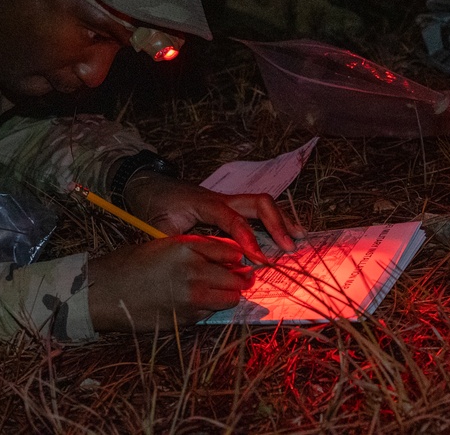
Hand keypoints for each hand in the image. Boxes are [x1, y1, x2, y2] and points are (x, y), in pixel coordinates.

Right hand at [87, 235, 253, 329]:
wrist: (106, 292)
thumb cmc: (132, 264)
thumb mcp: (165, 245)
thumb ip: (196, 248)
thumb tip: (229, 256)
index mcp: (186, 247)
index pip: (231, 250)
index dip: (237, 256)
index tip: (237, 259)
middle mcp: (194, 271)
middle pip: (237, 277)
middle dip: (239, 277)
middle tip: (239, 277)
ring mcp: (192, 297)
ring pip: (231, 298)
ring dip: (228, 295)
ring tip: (218, 290)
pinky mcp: (188, 318)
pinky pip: (212, 313)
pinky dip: (210, 307)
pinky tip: (195, 301)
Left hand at [122, 172, 304, 263]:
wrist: (150, 186)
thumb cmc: (155, 206)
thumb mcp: (158, 227)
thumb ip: (176, 244)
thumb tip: (193, 264)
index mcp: (204, 203)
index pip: (231, 217)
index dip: (246, 237)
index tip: (257, 259)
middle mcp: (221, 199)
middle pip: (257, 202)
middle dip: (276, 224)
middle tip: (289, 248)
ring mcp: (228, 200)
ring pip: (262, 204)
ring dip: (282, 220)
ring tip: (299, 239)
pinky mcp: (231, 206)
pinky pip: (257, 210)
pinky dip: (275, 221)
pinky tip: (287, 235)